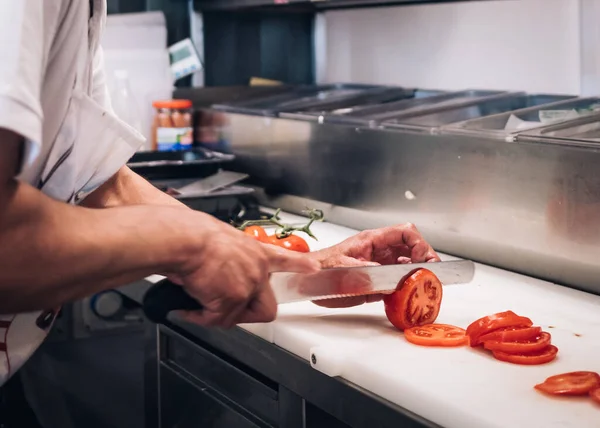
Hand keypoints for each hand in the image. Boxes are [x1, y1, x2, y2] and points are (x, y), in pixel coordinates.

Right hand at [170, 214, 319, 327]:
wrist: (185, 239)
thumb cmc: (192, 235)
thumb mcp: (219, 240)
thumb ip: (229, 260)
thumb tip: (214, 276)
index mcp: (255, 251)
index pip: (284, 259)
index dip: (299, 265)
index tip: (313, 268)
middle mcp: (257, 269)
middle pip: (266, 308)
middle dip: (245, 314)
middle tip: (224, 310)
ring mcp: (248, 285)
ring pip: (235, 317)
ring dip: (214, 314)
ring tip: (196, 302)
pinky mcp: (233, 299)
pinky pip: (215, 320)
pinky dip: (199, 316)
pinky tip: (188, 307)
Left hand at [310, 223, 438, 307]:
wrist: (306, 282)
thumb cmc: (319, 269)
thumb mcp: (342, 269)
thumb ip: (366, 273)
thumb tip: (388, 280)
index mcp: (371, 240)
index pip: (404, 232)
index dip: (419, 243)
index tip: (424, 259)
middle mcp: (378, 251)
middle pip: (411, 247)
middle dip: (425, 258)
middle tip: (431, 273)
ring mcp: (378, 265)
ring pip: (407, 263)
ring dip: (418, 272)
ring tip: (424, 284)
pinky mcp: (376, 281)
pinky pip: (398, 280)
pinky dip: (407, 286)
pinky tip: (409, 294)